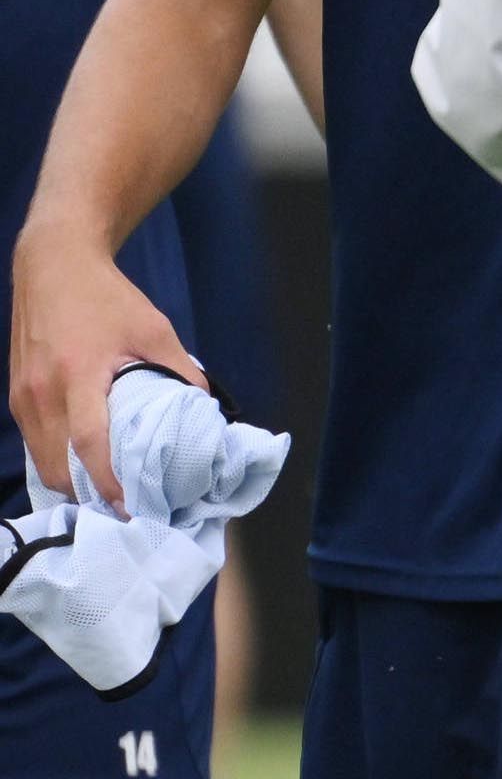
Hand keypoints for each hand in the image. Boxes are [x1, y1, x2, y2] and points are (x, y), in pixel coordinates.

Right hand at [7, 229, 206, 497]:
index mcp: (77, 374)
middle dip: (89, 495)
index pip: (88, 442)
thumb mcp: (154, 329)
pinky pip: (34, 443)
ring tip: (108, 497)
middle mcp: (41, 391)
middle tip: (126, 512)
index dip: (109, 480)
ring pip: (40, 460)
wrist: (52, 266)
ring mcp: (23, 396)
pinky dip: (55, 463)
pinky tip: (83, 470)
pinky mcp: (16, 396)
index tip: (133, 506)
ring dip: (70, 484)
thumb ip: (181, 370)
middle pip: (57, 464)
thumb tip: (206, 411)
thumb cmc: (107, 298)